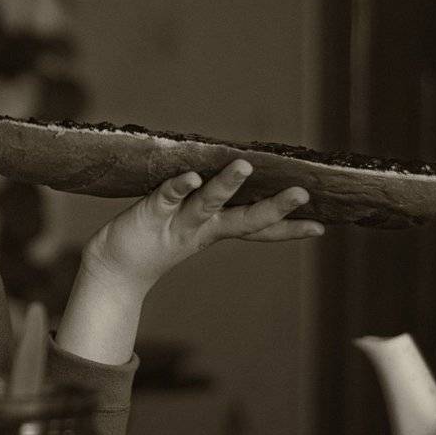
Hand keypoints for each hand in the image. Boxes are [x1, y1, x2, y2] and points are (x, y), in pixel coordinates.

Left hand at [86, 160, 323, 287]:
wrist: (115, 267)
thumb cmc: (156, 239)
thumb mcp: (192, 226)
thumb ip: (214, 206)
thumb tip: (242, 179)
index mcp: (215, 229)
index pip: (257, 229)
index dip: (288, 229)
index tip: (321, 227)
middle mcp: (202, 227)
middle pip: (243, 218)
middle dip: (274, 207)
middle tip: (303, 194)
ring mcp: (178, 221)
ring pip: (207, 202)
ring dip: (226, 185)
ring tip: (245, 167)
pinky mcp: (151, 213)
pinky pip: (167, 197)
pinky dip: (180, 186)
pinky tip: (192, 176)